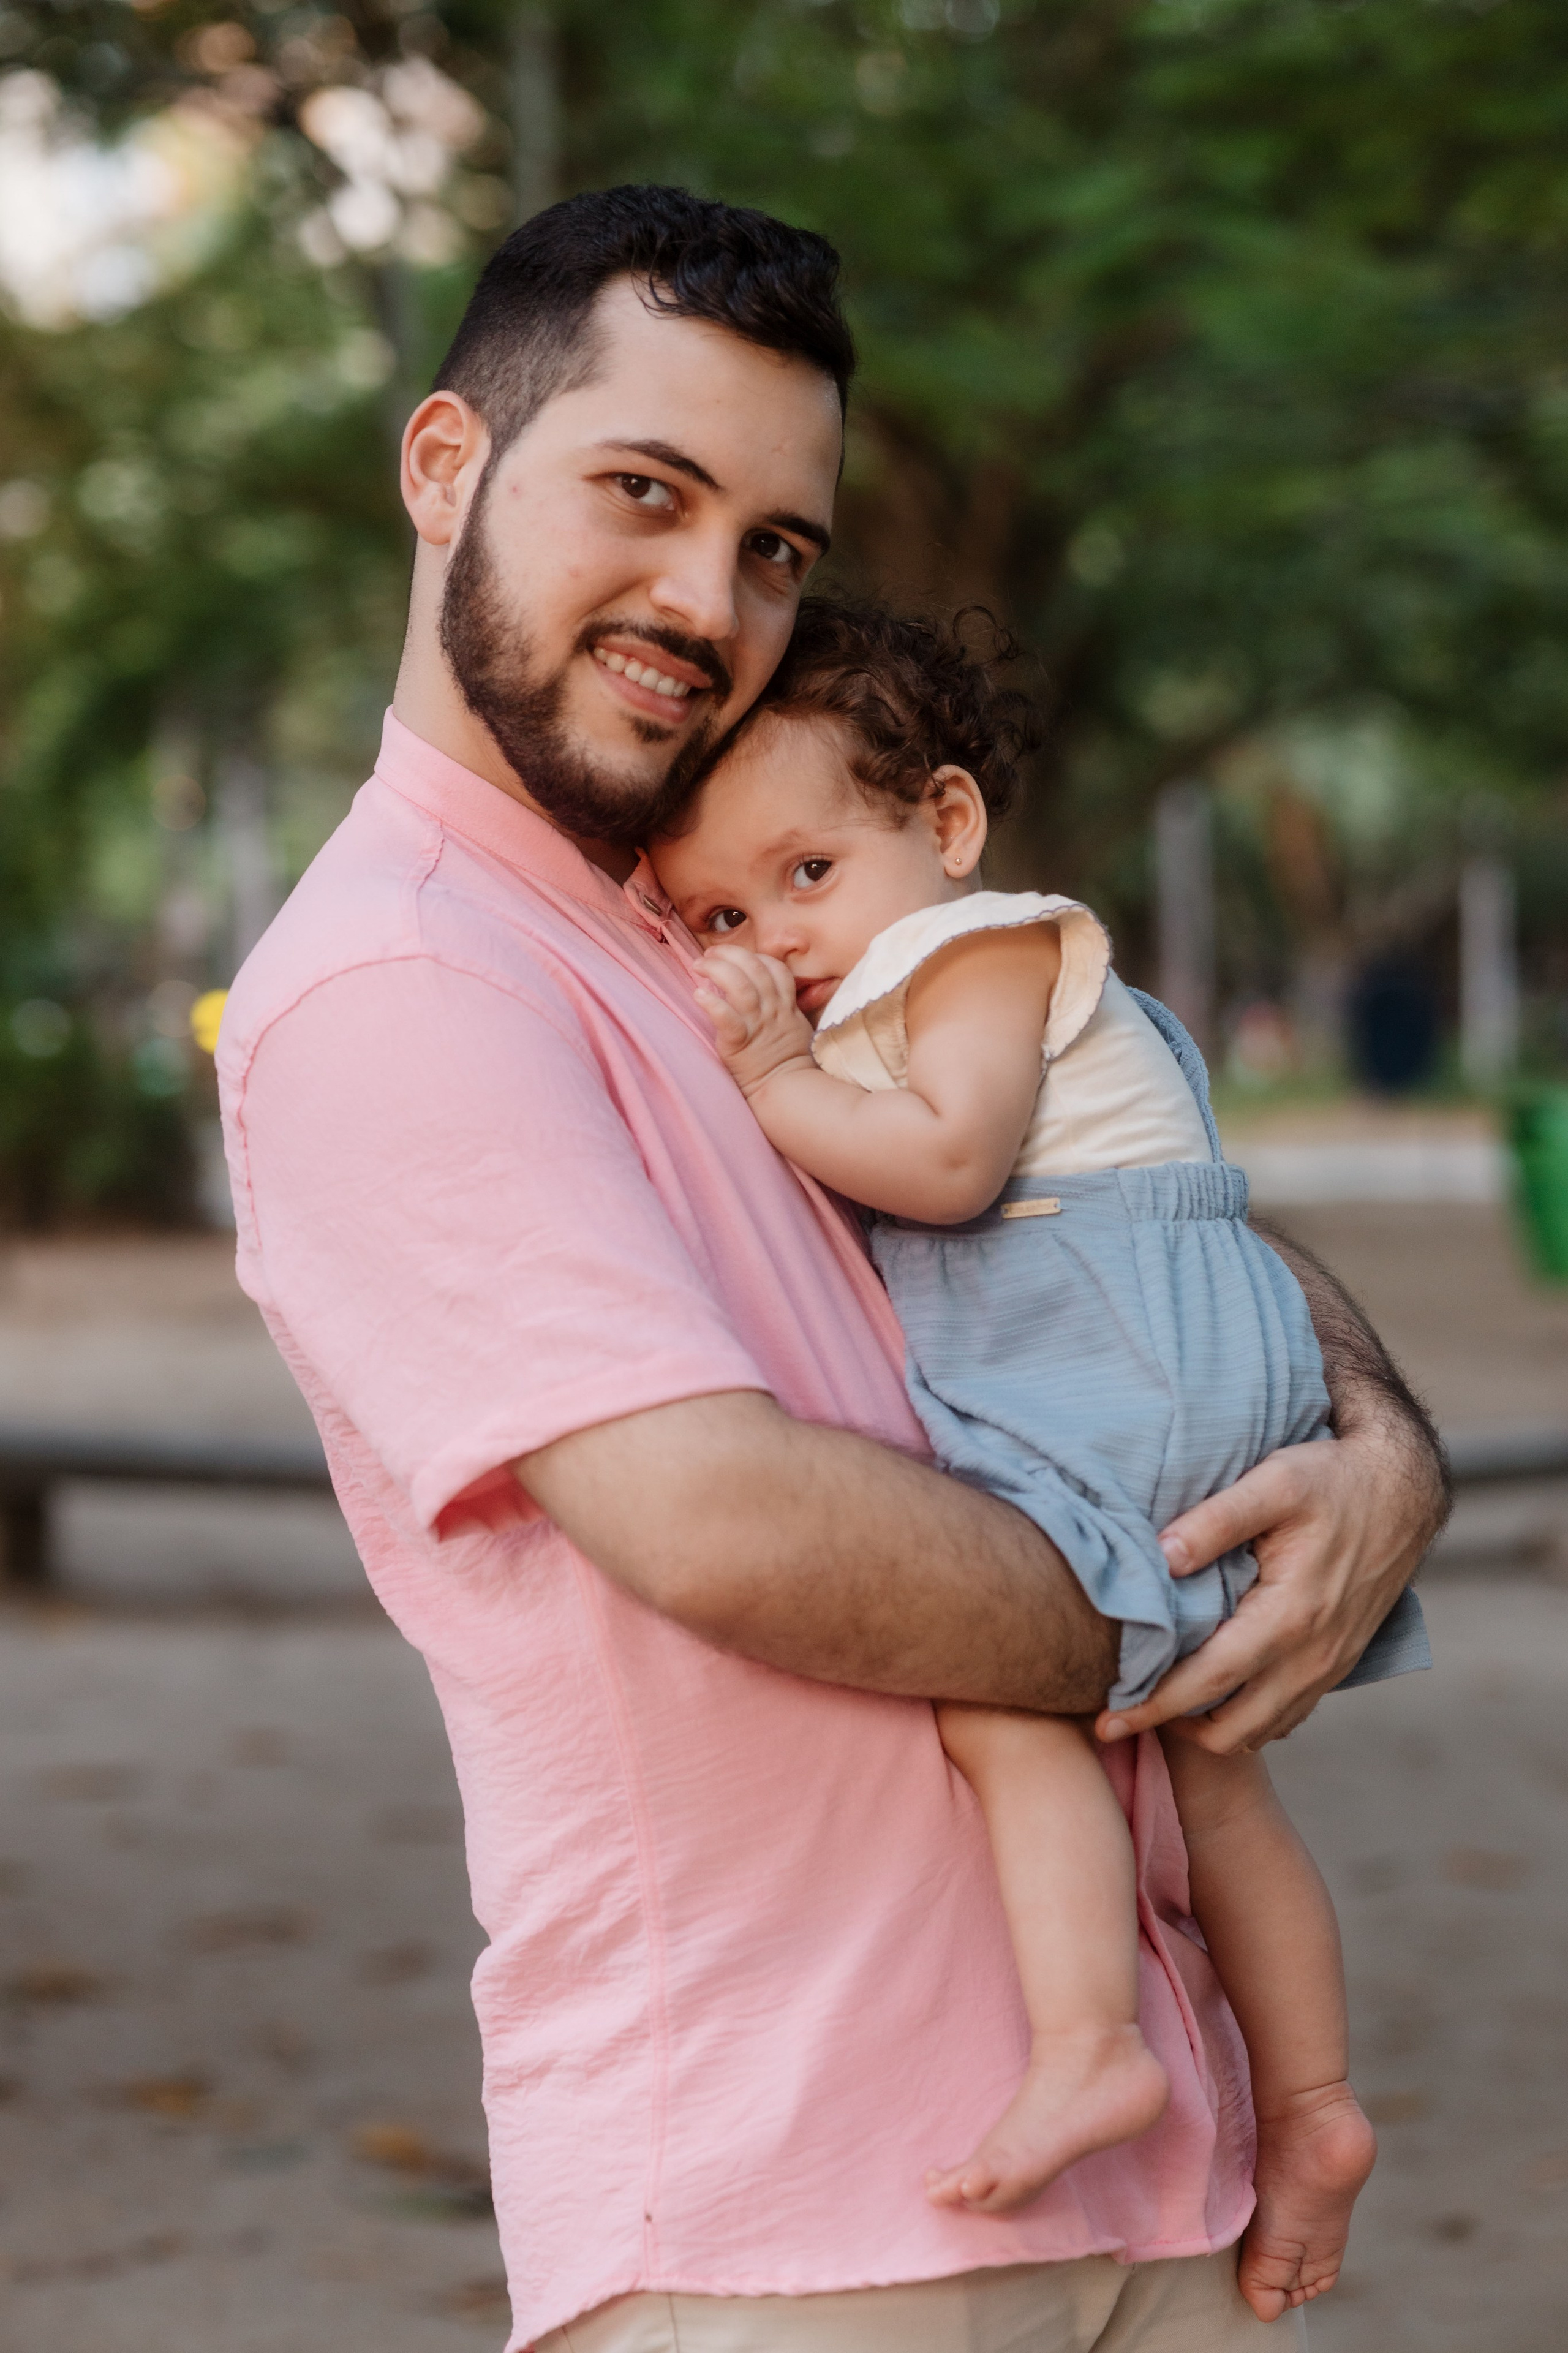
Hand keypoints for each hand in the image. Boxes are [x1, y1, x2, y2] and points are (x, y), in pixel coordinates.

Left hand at [694, 945, 816, 1098]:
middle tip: (710, 954)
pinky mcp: (739, 1042)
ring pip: (739, 986)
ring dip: (716, 969)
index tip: (736, 956)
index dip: (755, 956)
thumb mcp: (795, 1026)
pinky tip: (698, 995)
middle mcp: (772, 1010)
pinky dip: (711, 1003)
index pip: (775, 968)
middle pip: (754, 968)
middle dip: (730, 954)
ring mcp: (757, 1025)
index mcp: (785, 1005)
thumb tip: (764, 991)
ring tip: (699, 966)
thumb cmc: (788, 1061)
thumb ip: (783, 1006)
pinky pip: (726, 1017)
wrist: (785, 1089)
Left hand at [1096, 1409, 1442, 1753]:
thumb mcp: (1274, 1482)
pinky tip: (1210, 1692)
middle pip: (1230, 1728)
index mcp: (1290, 1616)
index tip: (1105, 1719)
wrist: (1403, 1490)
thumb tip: (1158, 1557)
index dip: (1152, 1706)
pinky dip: (1243, 1718)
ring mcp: (1327, 1667)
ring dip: (1207, 1728)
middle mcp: (1312, 1656)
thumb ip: (1215, 1520)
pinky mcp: (1335, 1665)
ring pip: (1257, 1731)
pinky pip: (1283, 1716)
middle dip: (1169, 1729)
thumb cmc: (1333, 1480)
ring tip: (1159, 1702)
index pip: (1207, 1682)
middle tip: (1116, 1716)